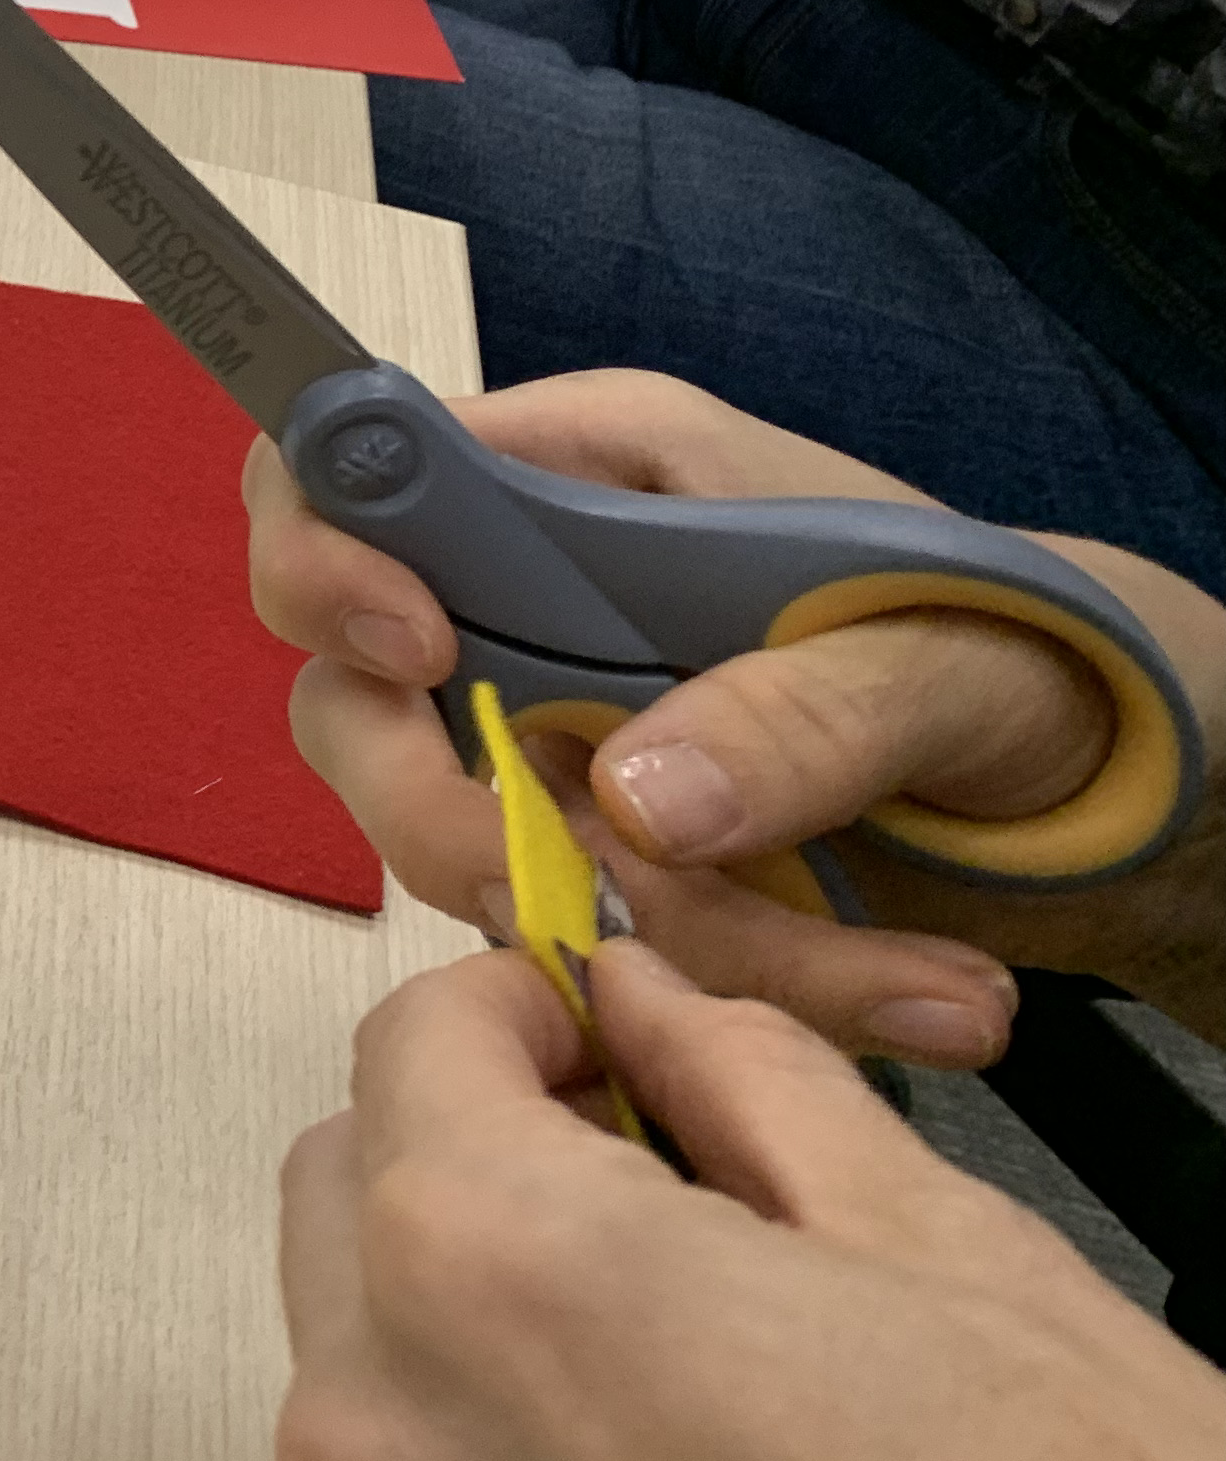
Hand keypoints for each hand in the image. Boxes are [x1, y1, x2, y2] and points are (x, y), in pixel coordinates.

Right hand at [248, 367, 1225, 1057]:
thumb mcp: (953, 659)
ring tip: (900, 979)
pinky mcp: (601, 852)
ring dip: (655, 940)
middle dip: (466, 822)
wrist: (1134, 778)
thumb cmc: (1040, 651)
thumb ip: (803, 714)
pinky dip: (718, 992)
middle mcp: (534, 595)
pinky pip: (578, 935)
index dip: (326, 558)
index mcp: (589, 471)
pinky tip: (898, 994)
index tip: (417, 654)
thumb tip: (628, 802)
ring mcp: (553, 731)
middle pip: (356, 698)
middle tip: (607, 898)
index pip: (347, 466)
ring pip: (467, 848)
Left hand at [282, 944, 1225, 1460]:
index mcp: (495, 1272)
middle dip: (476, 1163)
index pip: (414, 1045)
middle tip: (652, 1192)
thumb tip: (642, 1001)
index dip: (523, 1013)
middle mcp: (390, 1444)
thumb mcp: (938, 1241)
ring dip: (479, 1338)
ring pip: (367, 1379)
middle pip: (352, 1204)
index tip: (606, 1035)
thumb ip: (740, 1080)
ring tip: (683, 1380)